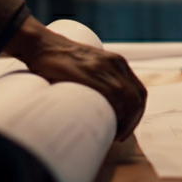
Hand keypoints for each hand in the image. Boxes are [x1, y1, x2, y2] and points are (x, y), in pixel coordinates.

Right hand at [4, 17, 146, 139]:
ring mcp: (104, 66)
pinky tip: (108, 124)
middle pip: (137, 97)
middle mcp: (115, 63)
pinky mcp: (91, 71)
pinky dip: (116, 113)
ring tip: (115, 134)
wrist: (42, 45)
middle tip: (121, 136)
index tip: (127, 126)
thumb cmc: (61, 61)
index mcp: (117, 62)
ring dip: (126, 121)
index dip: (137, 113)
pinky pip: (113, 95)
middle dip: (133, 121)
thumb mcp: (88, 66)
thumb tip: (100, 113)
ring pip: (128, 98)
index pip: (139, 91)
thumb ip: (98, 82)